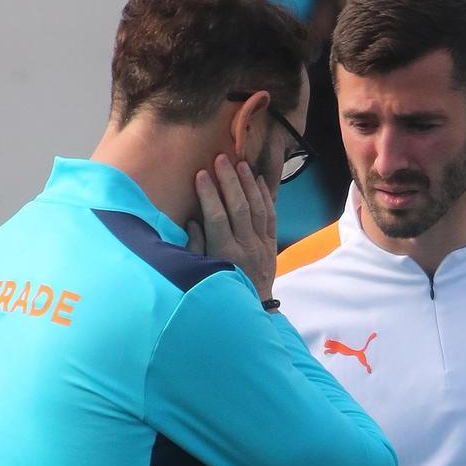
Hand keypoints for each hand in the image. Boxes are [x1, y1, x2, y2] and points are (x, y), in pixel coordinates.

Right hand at [187, 154, 277, 302]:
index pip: (216, 218)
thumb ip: (197, 246)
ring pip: (258, 208)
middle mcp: (246, 247)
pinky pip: (271, 216)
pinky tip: (258, 179)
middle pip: (239, 207)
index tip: (201, 174)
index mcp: (225, 254)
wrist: (252, 307)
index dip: (209, 194)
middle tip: (221, 158)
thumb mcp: (202, 272)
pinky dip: (265, 196)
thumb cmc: (221, 287)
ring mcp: (262, 245)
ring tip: (240, 163)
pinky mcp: (272, 244)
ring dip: (248, 183)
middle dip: (229, 181)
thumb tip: (193, 220)